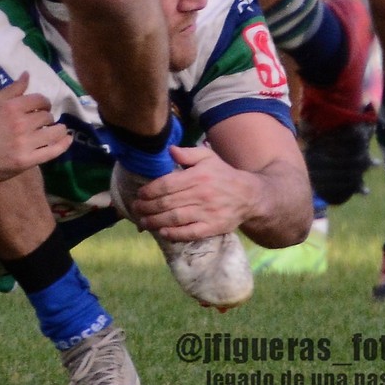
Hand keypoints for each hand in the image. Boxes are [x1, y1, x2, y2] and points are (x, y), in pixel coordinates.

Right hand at [0, 74, 70, 186]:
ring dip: (59, 129)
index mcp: (11, 107)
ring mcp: (25, 143)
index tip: (42, 107)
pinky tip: (67, 140)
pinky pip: (52, 151)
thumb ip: (11, 90)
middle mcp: (21, 123)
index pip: (40, 100)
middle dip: (48, 117)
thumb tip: (27, 74)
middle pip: (47, 116)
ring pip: (54, 132)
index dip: (44, 103)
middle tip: (44, 121)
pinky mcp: (27, 161)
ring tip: (58, 130)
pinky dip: (63, 144)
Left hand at [128, 144, 256, 241]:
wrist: (248, 195)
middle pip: (168, 202)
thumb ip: (188, 153)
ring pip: (176, 218)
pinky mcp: (213, 228)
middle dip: (148, 206)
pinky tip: (163, 232)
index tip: (140, 194)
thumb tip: (170, 150)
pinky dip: (175, 234)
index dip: (150, 190)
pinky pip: (190, 233)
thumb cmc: (222, 174)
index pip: (167, 184)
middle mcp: (201, 195)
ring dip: (156, 221)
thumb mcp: (207, 157)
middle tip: (136, 208)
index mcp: (197, 176)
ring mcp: (207, 213)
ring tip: (143, 221)